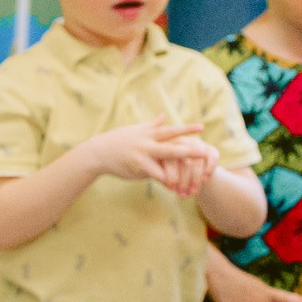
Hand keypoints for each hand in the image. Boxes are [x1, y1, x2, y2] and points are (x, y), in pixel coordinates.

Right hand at [85, 117, 216, 191]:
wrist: (98, 153)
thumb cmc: (118, 140)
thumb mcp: (135, 130)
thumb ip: (152, 124)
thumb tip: (164, 115)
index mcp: (149, 133)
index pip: (171, 130)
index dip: (186, 129)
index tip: (201, 127)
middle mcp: (147, 143)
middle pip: (172, 146)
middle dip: (189, 150)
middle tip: (204, 152)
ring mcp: (142, 155)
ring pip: (164, 163)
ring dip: (179, 171)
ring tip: (192, 178)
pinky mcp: (137, 167)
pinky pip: (155, 175)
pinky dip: (165, 180)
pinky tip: (172, 186)